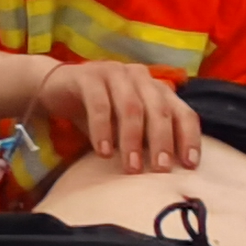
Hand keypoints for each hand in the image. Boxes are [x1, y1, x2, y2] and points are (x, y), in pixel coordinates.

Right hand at [34, 60, 199, 172]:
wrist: (56, 89)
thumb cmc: (98, 113)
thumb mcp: (126, 128)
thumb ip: (146, 141)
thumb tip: (167, 172)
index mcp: (157, 89)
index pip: (183, 112)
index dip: (189, 138)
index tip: (189, 165)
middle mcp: (140, 77)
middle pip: (159, 109)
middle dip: (162, 141)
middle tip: (160, 170)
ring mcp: (115, 73)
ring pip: (131, 106)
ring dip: (132, 139)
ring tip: (131, 167)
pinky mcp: (88, 76)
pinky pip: (99, 104)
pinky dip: (103, 129)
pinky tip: (104, 151)